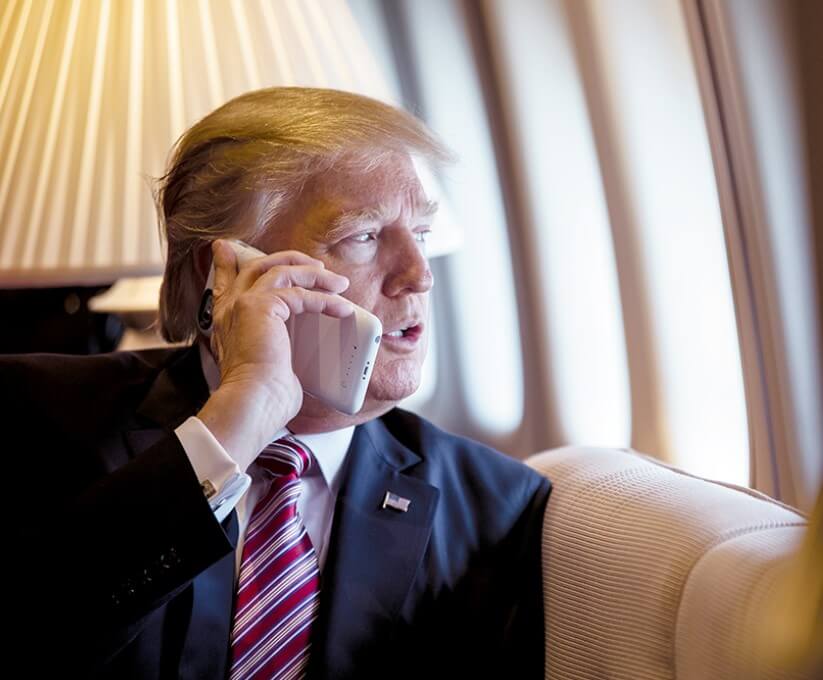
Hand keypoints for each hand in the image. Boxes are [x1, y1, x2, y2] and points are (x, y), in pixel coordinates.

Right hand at [197, 239, 352, 469]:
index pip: (225, 281)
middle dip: (288, 259)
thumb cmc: (261, 397)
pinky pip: (299, 293)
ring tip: (338, 283)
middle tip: (315, 265)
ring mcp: (243, 304)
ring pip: (281, 271)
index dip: (228, 262)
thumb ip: (274, 350)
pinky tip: (341, 308)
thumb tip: (292, 363)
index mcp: (226, 321)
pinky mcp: (261, 307)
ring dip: (314, 275)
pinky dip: (323, 299)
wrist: (252, 404)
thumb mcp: (267, 366)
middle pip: (257, 265)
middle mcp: (229, 308)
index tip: (229, 248)